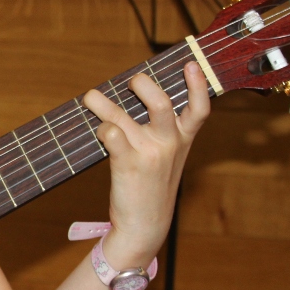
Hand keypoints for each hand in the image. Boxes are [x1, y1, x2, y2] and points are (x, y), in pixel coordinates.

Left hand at [82, 61, 210, 269]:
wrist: (144, 225)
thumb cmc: (151, 186)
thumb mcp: (168, 158)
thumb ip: (162, 131)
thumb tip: (137, 96)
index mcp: (184, 140)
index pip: (199, 108)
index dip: (197, 84)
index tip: (190, 64)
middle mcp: (169, 143)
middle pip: (161, 102)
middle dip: (142, 84)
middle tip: (130, 82)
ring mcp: (149, 154)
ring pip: (124, 116)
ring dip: (102, 103)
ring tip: (90, 97)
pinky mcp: (128, 164)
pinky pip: (110, 134)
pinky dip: (100, 129)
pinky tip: (97, 133)